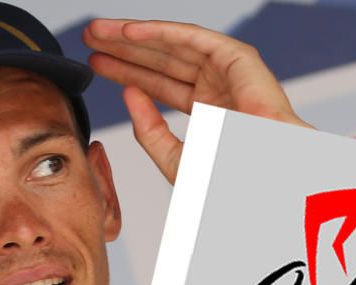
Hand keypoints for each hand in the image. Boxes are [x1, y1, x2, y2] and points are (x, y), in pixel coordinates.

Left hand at [83, 18, 311, 183]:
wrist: (265, 180)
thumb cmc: (234, 180)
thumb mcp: (177, 159)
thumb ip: (151, 131)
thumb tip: (129, 96)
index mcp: (208, 110)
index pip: (159, 85)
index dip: (127, 72)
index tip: (96, 65)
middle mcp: (218, 87)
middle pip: (162, 61)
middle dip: (125, 49)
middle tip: (90, 40)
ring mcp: (229, 72)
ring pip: (173, 45)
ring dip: (135, 36)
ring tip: (99, 32)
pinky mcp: (238, 58)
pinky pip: (192, 38)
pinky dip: (159, 33)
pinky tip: (127, 33)